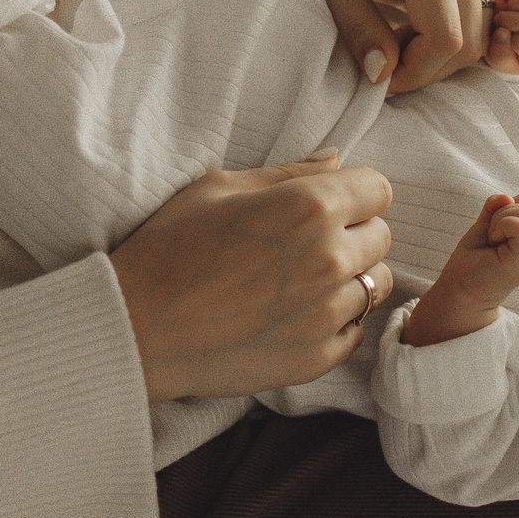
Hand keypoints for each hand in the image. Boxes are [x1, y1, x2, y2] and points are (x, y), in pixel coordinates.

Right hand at [110, 153, 395, 399]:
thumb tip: (338, 160)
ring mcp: (327, 313)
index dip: (353, 194)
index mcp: (309, 206)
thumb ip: (289, 173)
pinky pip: (356, 331)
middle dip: (353, 234)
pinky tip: (293, 315)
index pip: (379, 189)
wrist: (137, 327)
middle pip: (382, 236)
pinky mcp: (318, 357)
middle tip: (303, 245)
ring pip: (376, 285)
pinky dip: (335, 322)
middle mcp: (329, 259)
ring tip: (299, 283)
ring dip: (349, 280)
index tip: (327, 205)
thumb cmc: (169, 248)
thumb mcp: (219, 188)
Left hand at [264, 0, 491, 93]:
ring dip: (440, 50)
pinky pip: (476, 7)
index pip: (446, 40)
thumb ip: (357, 28)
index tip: (379, 79)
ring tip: (392, 42)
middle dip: (429, 67)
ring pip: (479, 28)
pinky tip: (408, 22)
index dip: (416, 73)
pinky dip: (449, 28)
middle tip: (384, 67)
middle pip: (471, 40)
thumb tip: (382, 77)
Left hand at [403, 191, 518, 345]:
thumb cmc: (472, 261)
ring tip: (492, 238)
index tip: (498, 222)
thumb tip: (506, 197)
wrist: (460, 293)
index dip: (517, 203)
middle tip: (492, 233)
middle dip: (507, 210)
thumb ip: (495, 209)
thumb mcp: (485, 226)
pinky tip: (493, 242)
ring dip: (503, 217)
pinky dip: (502, 225)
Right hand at [484, 0, 518, 74]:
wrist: (507, 31)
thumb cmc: (505, 50)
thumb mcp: (500, 61)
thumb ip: (500, 54)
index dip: (518, 43)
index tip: (502, 38)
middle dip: (512, 22)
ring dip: (516, 4)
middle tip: (498, 23)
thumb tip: (502, 33)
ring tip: (504, 10)